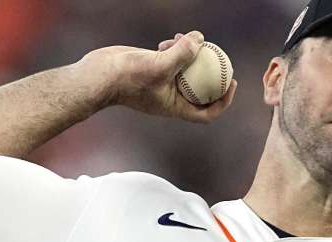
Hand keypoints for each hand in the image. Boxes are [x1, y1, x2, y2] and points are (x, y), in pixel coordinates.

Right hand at [76, 31, 237, 122]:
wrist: (99, 75)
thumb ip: (182, 54)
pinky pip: (172, 60)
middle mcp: (171, 98)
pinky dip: (175, 49)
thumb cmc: (128, 77)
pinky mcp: (153, 70)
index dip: (224, 101)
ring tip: (185, 39)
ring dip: (191, 56)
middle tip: (222, 57)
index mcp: (176, 107)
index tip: (231, 83)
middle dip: (212, 73)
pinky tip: (170, 39)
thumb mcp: (160, 65)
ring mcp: (162, 84)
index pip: (207, 112)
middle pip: (201, 90)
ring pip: (186, 71)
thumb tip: (201, 39)